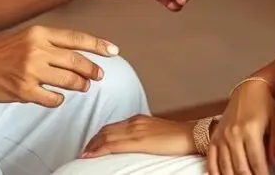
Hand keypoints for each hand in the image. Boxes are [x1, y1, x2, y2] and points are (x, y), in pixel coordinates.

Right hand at [0, 25, 118, 107]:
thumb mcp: (25, 36)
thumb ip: (48, 43)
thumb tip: (75, 54)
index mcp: (39, 33)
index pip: (76, 38)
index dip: (98, 45)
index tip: (113, 51)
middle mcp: (37, 49)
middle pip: (77, 61)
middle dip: (93, 70)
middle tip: (99, 75)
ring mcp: (31, 70)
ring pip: (69, 80)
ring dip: (79, 85)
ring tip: (82, 86)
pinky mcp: (24, 90)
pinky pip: (53, 98)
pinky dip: (59, 99)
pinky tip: (56, 97)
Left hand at [79, 115, 196, 157]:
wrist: (192, 135)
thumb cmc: (178, 137)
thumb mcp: (156, 133)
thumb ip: (144, 135)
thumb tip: (136, 144)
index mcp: (138, 119)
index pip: (111, 126)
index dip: (98, 136)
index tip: (90, 145)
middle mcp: (134, 122)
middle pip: (105, 130)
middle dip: (91, 141)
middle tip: (82, 151)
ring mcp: (136, 130)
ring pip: (106, 136)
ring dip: (92, 146)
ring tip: (83, 155)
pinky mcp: (139, 140)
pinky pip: (113, 144)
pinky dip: (99, 149)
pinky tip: (91, 155)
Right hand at [207, 79, 274, 174]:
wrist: (249, 90)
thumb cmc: (264, 105)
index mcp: (250, 131)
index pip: (257, 163)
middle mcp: (233, 134)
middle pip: (241, 169)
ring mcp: (222, 137)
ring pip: (226, 168)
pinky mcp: (215, 138)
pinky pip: (211, 160)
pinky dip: (215, 173)